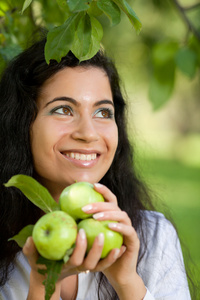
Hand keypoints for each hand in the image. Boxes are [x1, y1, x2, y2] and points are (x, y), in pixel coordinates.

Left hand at [81, 183, 145, 298]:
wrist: (116, 273)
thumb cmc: (100, 254)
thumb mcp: (88, 238)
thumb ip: (81, 224)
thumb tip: (63, 211)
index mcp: (112, 217)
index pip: (109, 200)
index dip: (103, 191)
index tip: (92, 185)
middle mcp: (122, 220)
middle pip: (114, 205)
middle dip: (100, 204)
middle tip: (85, 208)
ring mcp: (129, 229)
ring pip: (122, 215)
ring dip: (109, 214)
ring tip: (95, 217)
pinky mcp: (134, 240)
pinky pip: (128, 231)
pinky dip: (120, 227)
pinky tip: (110, 227)